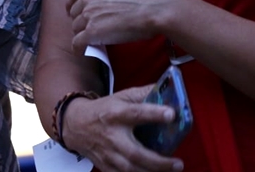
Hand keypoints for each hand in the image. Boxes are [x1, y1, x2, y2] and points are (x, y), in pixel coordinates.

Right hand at [61, 85, 183, 171]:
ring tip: (172, 170)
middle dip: (158, 161)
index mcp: (116, 114)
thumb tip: (166, 91)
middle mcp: (112, 136)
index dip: (154, 114)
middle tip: (178, 163)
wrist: (76, 125)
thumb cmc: (104, 110)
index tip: (171, 114)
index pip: (136, 113)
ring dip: (152, 171)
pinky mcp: (106, 166)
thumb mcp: (121, 97)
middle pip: (135, 153)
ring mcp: (108, 154)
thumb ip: (143, 94)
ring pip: (131, 169)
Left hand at [67, 0, 179, 53]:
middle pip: (74, 13)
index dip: (74, 5)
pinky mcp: (92, 32)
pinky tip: (84, 51)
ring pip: (75, 28)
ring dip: (82, 35)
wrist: (156, 8)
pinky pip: (77, 43)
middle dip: (81, 21)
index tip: (77, 12)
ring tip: (92, 41)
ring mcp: (88, 14)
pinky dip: (79, 48)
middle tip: (91, 29)